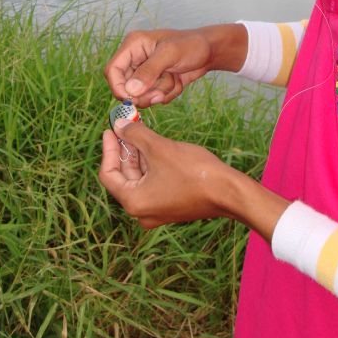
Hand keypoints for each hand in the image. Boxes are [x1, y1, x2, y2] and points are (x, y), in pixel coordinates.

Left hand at [99, 122, 231, 228]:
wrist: (228, 192)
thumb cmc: (193, 172)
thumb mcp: (160, 148)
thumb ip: (135, 135)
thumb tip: (118, 125)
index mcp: (134, 202)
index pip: (108, 175)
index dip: (108, 149)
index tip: (110, 130)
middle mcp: (141, 212)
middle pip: (124, 177)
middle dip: (125, 150)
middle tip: (126, 127)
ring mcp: (156, 211)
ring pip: (139, 179)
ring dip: (139, 156)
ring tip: (140, 132)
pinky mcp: (170, 207)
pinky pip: (152, 184)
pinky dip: (151, 166)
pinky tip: (155, 146)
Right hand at [104, 24, 247, 107]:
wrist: (211, 51)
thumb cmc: (192, 44)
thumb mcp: (170, 54)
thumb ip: (149, 71)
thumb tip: (130, 91)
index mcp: (133, 46)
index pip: (113, 71)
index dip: (119, 87)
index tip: (132, 99)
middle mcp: (136, 59)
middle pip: (126, 87)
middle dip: (145, 93)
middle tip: (160, 92)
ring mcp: (146, 72)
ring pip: (142, 95)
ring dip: (160, 92)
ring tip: (174, 78)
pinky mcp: (157, 82)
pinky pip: (155, 97)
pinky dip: (168, 93)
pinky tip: (178, 80)